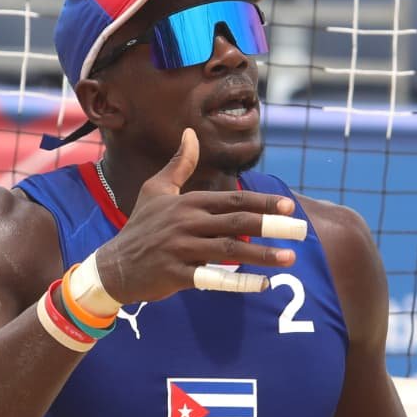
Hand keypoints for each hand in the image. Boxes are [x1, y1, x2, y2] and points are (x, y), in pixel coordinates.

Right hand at [90, 129, 301, 303]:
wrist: (114, 265)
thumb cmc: (140, 226)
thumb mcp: (156, 190)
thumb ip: (178, 164)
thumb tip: (190, 133)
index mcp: (188, 203)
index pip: (233, 200)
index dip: (263, 203)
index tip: (290, 207)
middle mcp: (186, 223)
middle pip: (237, 222)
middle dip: (273, 226)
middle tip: (302, 231)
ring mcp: (181, 249)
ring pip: (230, 249)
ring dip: (262, 254)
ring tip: (290, 257)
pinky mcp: (176, 274)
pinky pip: (213, 278)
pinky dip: (239, 281)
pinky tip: (263, 284)